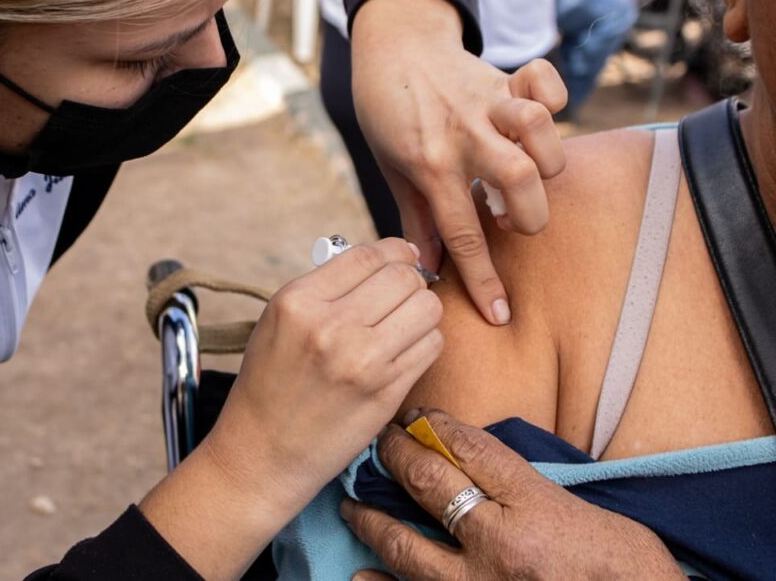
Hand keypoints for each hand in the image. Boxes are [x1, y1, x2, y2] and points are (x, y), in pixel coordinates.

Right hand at [141, 239, 443, 579]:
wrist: (263, 453)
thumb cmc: (270, 383)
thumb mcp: (279, 321)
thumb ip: (327, 288)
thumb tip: (384, 259)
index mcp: (299, 302)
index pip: (368, 255)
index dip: (393, 252)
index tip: (400, 258)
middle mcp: (332, 326)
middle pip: (404, 277)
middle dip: (410, 279)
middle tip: (402, 294)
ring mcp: (363, 361)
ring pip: (427, 307)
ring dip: (421, 311)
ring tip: (403, 323)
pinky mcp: (388, 391)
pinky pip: (432, 345)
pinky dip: (425, 342)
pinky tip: (404, 351)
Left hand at [341, 410, 684, 580]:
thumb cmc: (628, 569)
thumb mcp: (581, 511)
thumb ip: (527, 486)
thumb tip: (477, 464)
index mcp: (534, 506)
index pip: (470, 448)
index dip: (435, 425)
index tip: (417, 416)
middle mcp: (500, 545)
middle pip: (429, 484)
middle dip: (396, 456)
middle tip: (376, 443)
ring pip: (407, 546)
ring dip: (373, 521)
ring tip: (352, 506)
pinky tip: (360, 574)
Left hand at [351, 0, 567, 325]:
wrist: (392, 46)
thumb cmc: (388, 113)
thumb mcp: (391, 169)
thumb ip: (416, 216)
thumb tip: (427, 266)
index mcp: (431, 165)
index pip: (462, 235)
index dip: (484, 280)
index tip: (500, 314)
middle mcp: (463, 134)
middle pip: (519, 179)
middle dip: (531, 214)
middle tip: (514, 218)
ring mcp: (486, 104)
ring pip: (538, 129)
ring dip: (546, 159)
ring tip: (528, 173)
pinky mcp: (505, 78)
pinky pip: (544, 80)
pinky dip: (554, 95)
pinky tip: (541, 113)